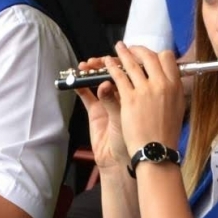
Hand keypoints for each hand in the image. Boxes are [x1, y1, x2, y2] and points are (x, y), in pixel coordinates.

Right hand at [74, 58, 127, 173]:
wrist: (122, 163)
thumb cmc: (135, 140)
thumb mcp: (128, 118)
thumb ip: (115, 101)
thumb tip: (105, 84)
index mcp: (140, 92)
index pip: (134, 70)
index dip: (126, 60)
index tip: (119, 54)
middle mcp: (126, 94)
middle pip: (115, 72)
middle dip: (106, 63)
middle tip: (98, 60)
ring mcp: (109, 101)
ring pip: (100, 80)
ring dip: (92, 72)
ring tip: (86, 68)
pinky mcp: (95, 111)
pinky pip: (86, 94)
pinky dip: (80, 86)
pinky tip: (76, 80)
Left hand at [107, 43, 187, 160]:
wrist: (155, 151)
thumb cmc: (165, 134)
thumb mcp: (176, 109)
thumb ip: (172, 91)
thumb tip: (169, 80)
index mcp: (175, 86)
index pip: (167, 58)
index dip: (156, 54)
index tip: (149, 55)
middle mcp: (162, 85)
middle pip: (149, 57)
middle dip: (138, 50)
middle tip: (131, 49)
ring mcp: (145, 90)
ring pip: (132, 64)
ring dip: (123, 54)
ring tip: (118, 49)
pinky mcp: (129, 99)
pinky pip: (118, 77)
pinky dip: (111, 68)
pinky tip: (106, 64)